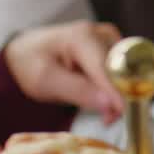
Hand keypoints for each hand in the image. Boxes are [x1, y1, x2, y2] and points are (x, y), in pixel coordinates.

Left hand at [5, 21, 124, 122]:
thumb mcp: (45, 81)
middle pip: (121, 71)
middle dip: (118, 98)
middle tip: (107, 119)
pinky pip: (124, 74)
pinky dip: (115, 91)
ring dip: (117, 97)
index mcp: (81, 37)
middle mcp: (100, 34)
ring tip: (103, 113)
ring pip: (126, 74)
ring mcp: (109, 40)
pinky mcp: (113, 49)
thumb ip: (77, 91)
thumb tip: (109, 105)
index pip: (107, 69)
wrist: (28, 52)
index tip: (124, 114)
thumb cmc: (32, 64)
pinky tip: (102, 100)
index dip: (118, 92)